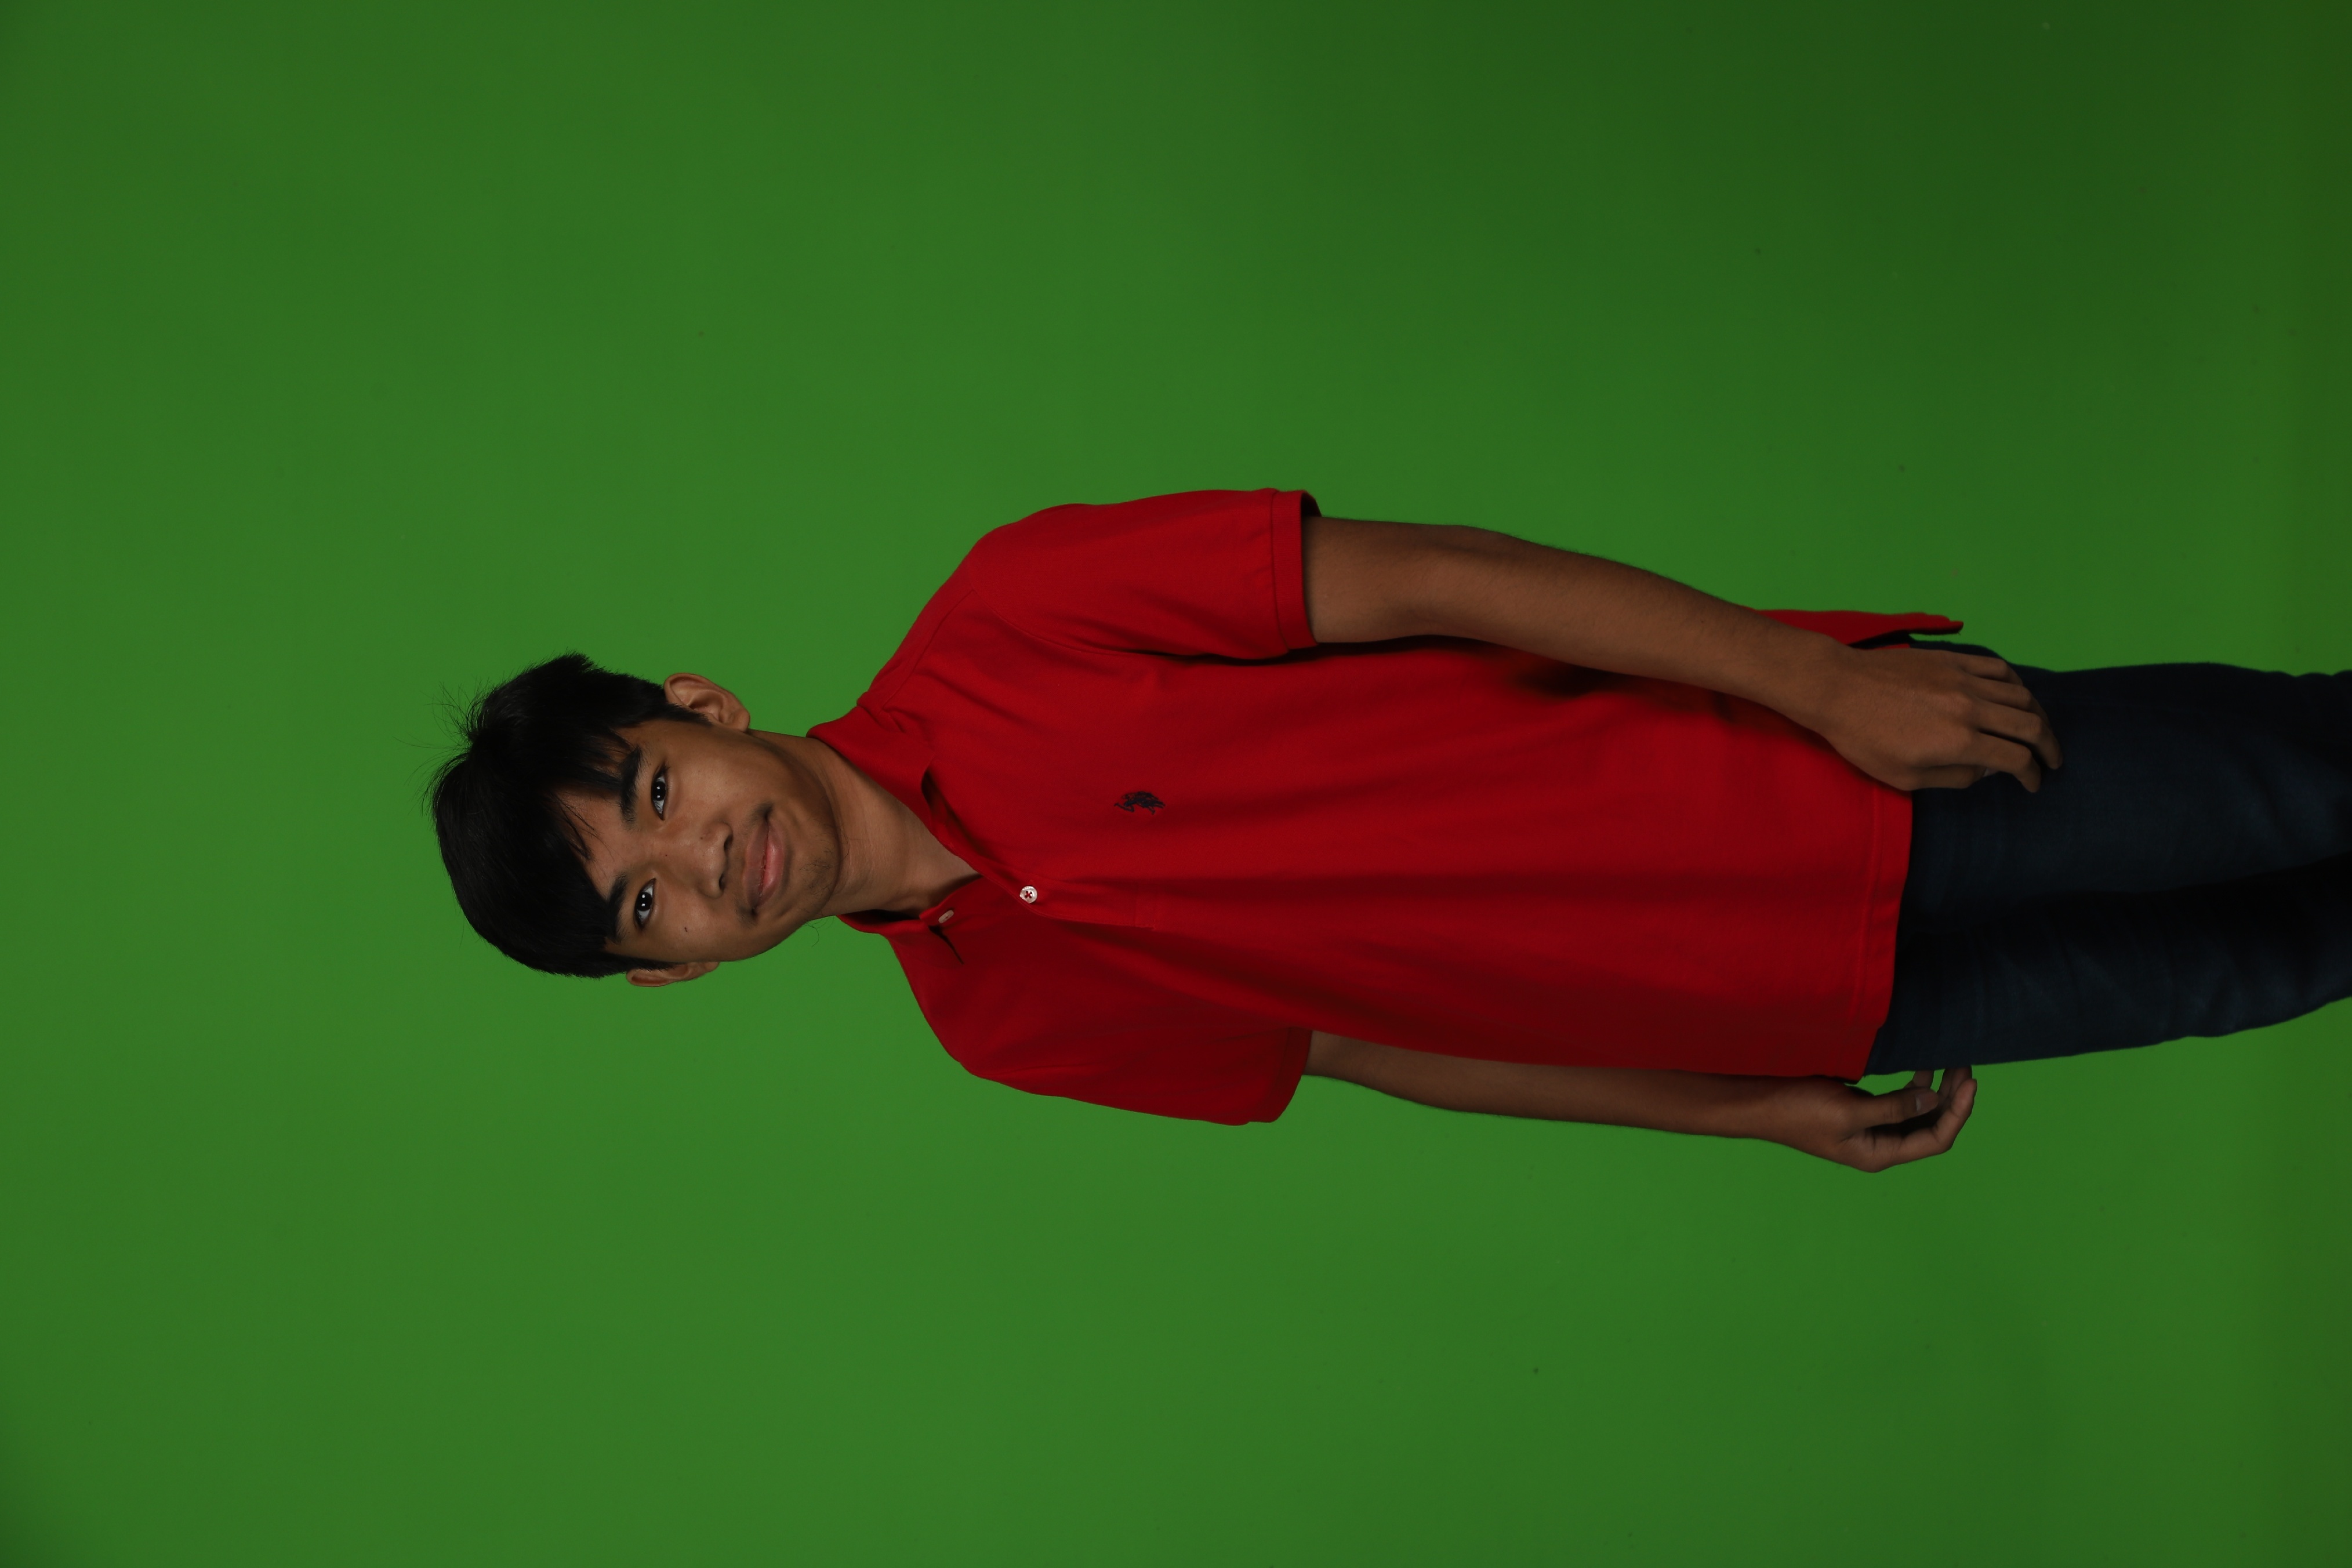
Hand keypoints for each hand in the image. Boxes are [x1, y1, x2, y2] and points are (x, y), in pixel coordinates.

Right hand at [1751, 1067, 1976, 1171]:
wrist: (1757, 1104)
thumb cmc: (1798, 1110)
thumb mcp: (1849, 1110)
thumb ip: (1894, 1107)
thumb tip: (1934, 1099)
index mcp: (1880, 1154)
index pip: (1935, 1138)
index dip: (1958, 1112)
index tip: (1970, 1081)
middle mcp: (1879, 1145)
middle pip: (1930, 1125)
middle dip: (1951, 1098)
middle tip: (1964, 1065)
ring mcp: (1869, 1128)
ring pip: (1916, 1112)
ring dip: (1935, 1090)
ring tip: (1949, 1063)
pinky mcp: (1858, 1111)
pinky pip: (1897, 1102)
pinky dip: (1914, 1086)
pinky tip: (1921, 1068)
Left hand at [1797, 645, 2063, 791]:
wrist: (1837, 687)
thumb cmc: (1863, 739)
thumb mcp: (1905, 777)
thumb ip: (1953, 778)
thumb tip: (1984, 771)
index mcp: (1960, 741)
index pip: (2016, 759)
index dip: (2031, 775)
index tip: (2032, 783)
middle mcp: (1971, 707)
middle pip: (2030, 725)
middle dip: (2048, 747)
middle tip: (2052, 760)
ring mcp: (1964, 679)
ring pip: (2020, 695)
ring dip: (2037, 715)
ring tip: (2039, 730)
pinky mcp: (1953, 660)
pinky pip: (1999, 668)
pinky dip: (2015, 684)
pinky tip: (2016, 695)